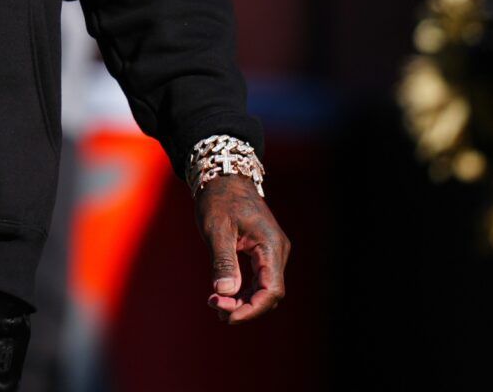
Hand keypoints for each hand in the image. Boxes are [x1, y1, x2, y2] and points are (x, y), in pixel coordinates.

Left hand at [198, 175, 288, 324]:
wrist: (224, 177)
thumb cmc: (219, 199)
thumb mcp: (217, 229)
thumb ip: (223, 261)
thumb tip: (225, 293)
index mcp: (270, 245)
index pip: (271, 290)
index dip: (252, 309)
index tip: (227, 315)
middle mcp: (277, 251)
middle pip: (270, 294)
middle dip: (245, 308)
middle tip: (215, 308)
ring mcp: (272, 252)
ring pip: (265, 290)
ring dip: (244, 303)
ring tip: (217, 306)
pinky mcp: (263, 253)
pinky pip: (259, 281)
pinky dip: (244, 292)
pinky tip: (225, 297)